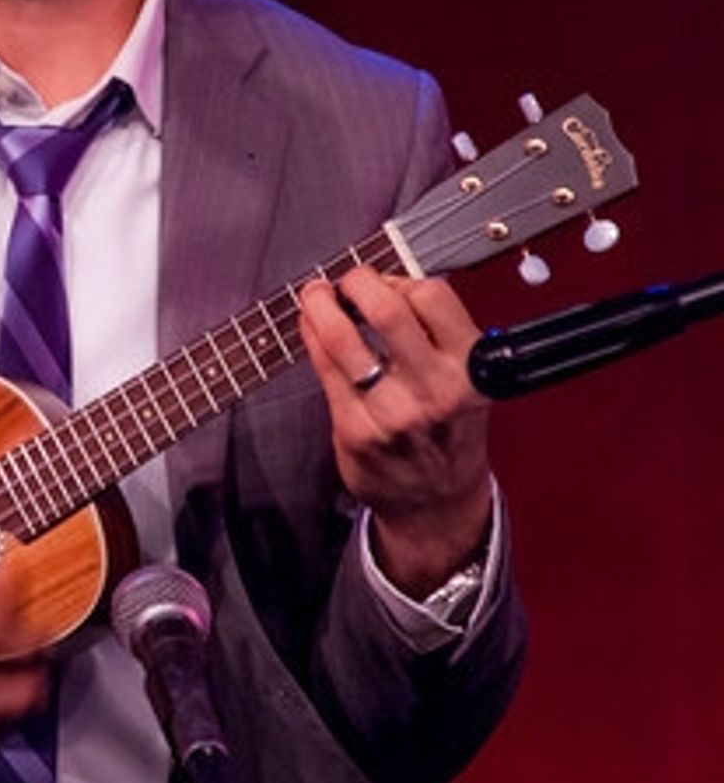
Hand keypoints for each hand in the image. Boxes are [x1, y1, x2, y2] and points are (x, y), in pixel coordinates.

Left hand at [299, 268, 492, 597]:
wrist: (436, 503)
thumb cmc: (448, 435)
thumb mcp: (467, 380)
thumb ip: (437, 334)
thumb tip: (385, 284)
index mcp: (472, 368)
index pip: (432, 295)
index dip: (399, 279)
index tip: (384, 282)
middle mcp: (435, 389)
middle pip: (385, 308)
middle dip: (355, 281)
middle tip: (345, 281)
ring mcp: (393, 412)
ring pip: (343, 337)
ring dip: (320, 306)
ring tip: (315, 298)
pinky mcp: (356, 430)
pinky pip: (324, 368)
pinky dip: (312, 338)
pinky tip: (312, 330)